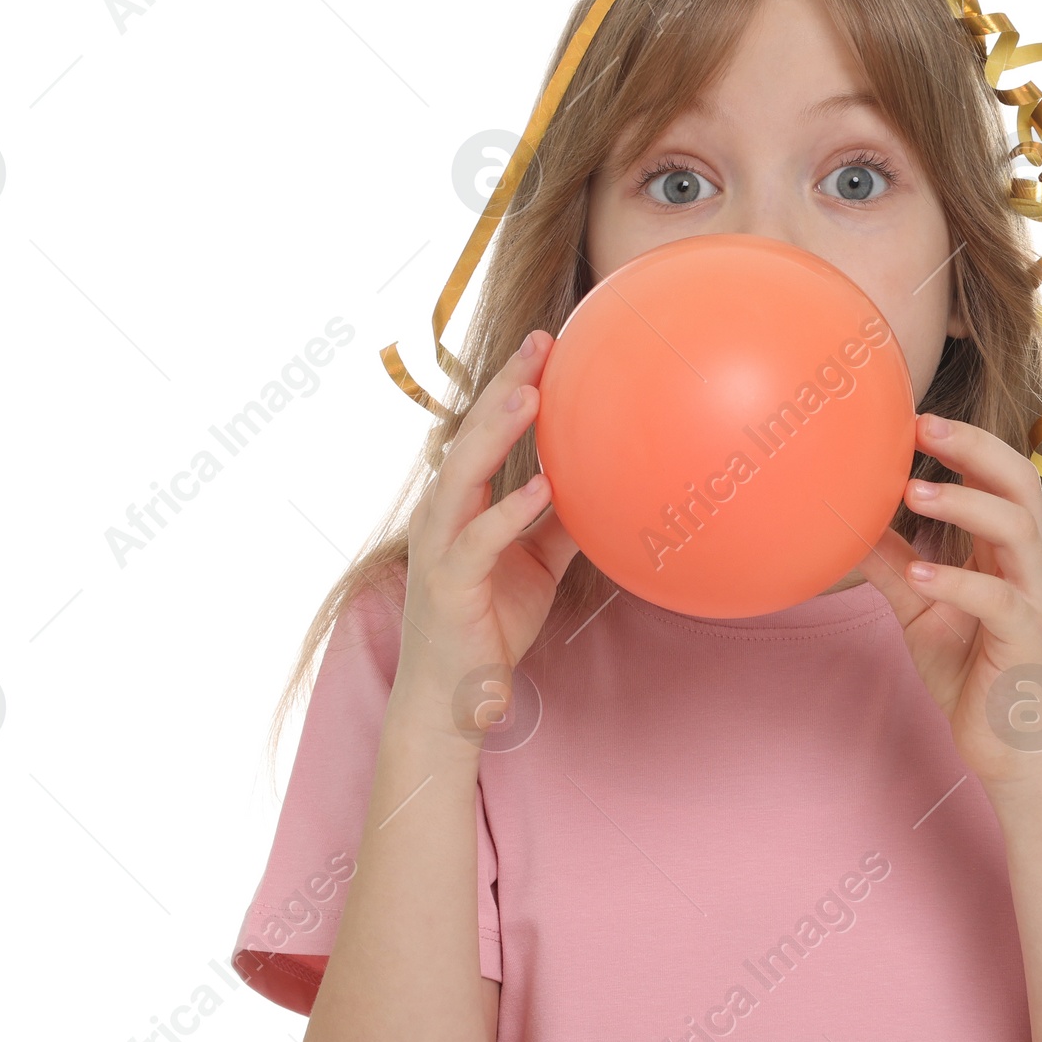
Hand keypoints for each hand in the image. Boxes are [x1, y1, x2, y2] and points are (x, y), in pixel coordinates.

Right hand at [389, 330, 578, 745]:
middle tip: (540, 343)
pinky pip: (479, 539)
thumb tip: (602, 486)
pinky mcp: (448, 583)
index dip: (512, 384)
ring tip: (532, 394)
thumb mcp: (537, 564)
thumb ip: (560, 523)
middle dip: (504, 385)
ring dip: (496, 432)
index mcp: (460, 503)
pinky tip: (541, 487)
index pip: (484, 429)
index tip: (547, 344)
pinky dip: (509, 510)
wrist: (451, 698)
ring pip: (462, 474)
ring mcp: (439, 546)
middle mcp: (442, 514)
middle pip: (469, 434)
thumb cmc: (489, 626)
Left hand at [855, 412, 1041, 790]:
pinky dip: (958, 580)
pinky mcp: (1026, 637)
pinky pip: (999, 599)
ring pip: (1017, 529)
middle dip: (974, 449)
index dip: (966, 443)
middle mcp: (1033, 562)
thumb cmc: (970, 669)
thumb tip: (843, 524)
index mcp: (1011, 548)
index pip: (1002, 476)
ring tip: (911, 493)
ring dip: (964, 505)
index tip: (914, 419)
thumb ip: (891, 564)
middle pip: (1020, 483)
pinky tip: (918, 573)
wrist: (1009, 744)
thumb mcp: (919, 608)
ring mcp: (1035, 597)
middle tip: (922, 426)